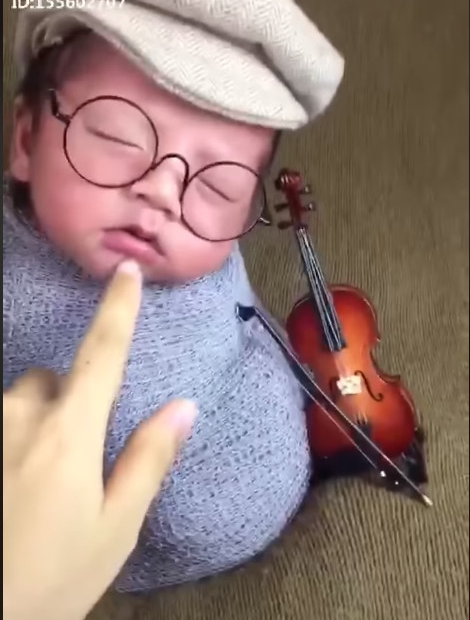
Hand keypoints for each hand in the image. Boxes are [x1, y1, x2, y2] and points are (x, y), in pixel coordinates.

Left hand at [3, 260, 197, 619]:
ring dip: (31, 426)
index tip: (127, 271)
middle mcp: (18, 418)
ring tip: (33, 489)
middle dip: (68, 405)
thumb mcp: (116, 528)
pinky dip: (8, 442)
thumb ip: (149, 458)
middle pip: (52, 382)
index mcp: (68, 433)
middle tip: (74, 466)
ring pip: (17, 405)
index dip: (118, 309)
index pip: (103, 353)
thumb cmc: (51, 579)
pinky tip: (9, 490)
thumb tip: (184, 406)